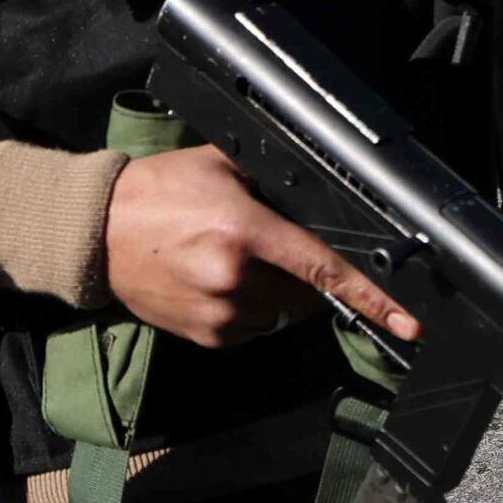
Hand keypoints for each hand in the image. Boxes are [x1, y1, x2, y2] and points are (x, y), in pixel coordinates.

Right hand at [101, 143, 417, 351]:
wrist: (96, 231)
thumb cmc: (157, 192)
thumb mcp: (221, 166)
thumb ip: (276, 182)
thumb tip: (325, 200)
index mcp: (245, 231)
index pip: (325, 266)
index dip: (373, 296)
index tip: (406, 320)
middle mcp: (235, 278)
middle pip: (307, 291)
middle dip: (301, 271)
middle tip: (264, 244)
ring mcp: (220, 312)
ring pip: (282, 312)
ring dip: (274, 292)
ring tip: (228, 260)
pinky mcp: (207, 336)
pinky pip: (253, 327)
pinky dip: (249, 309)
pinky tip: (215, 281)